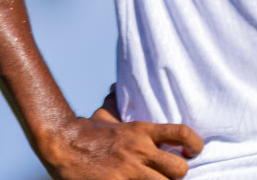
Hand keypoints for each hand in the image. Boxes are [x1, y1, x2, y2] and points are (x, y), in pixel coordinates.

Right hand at [39, 107, 202, 179]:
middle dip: (177, 175)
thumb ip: (115, 104)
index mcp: (140, 132)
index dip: (195, 143)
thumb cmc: (85, 131)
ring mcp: (130, 171)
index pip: (181, 132)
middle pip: (179, 168)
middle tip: (168, 175)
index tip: (192, 151)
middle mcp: (139, 151)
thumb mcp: (103, 115)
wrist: (61, 144)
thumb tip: (116, 86)